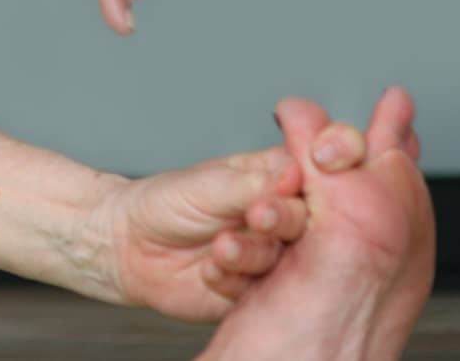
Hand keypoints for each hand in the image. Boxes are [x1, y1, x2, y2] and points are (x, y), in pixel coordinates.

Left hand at [89, 146, 312, 322]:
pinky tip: (209, 271)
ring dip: (254, 254)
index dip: (330, 165)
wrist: (129, 246)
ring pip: (293, 260)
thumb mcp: (207, 185)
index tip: (312, 168)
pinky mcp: (262, 292)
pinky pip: (265, 293)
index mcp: (276, 178)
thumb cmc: (165, 203)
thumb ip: (253, 183)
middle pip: (316, 219)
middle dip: (285, 218)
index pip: (321, 169)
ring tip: (220, 248)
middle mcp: (285, 218)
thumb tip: (296, 169)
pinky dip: (235, 281)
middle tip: (258, 218)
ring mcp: (277, 255)